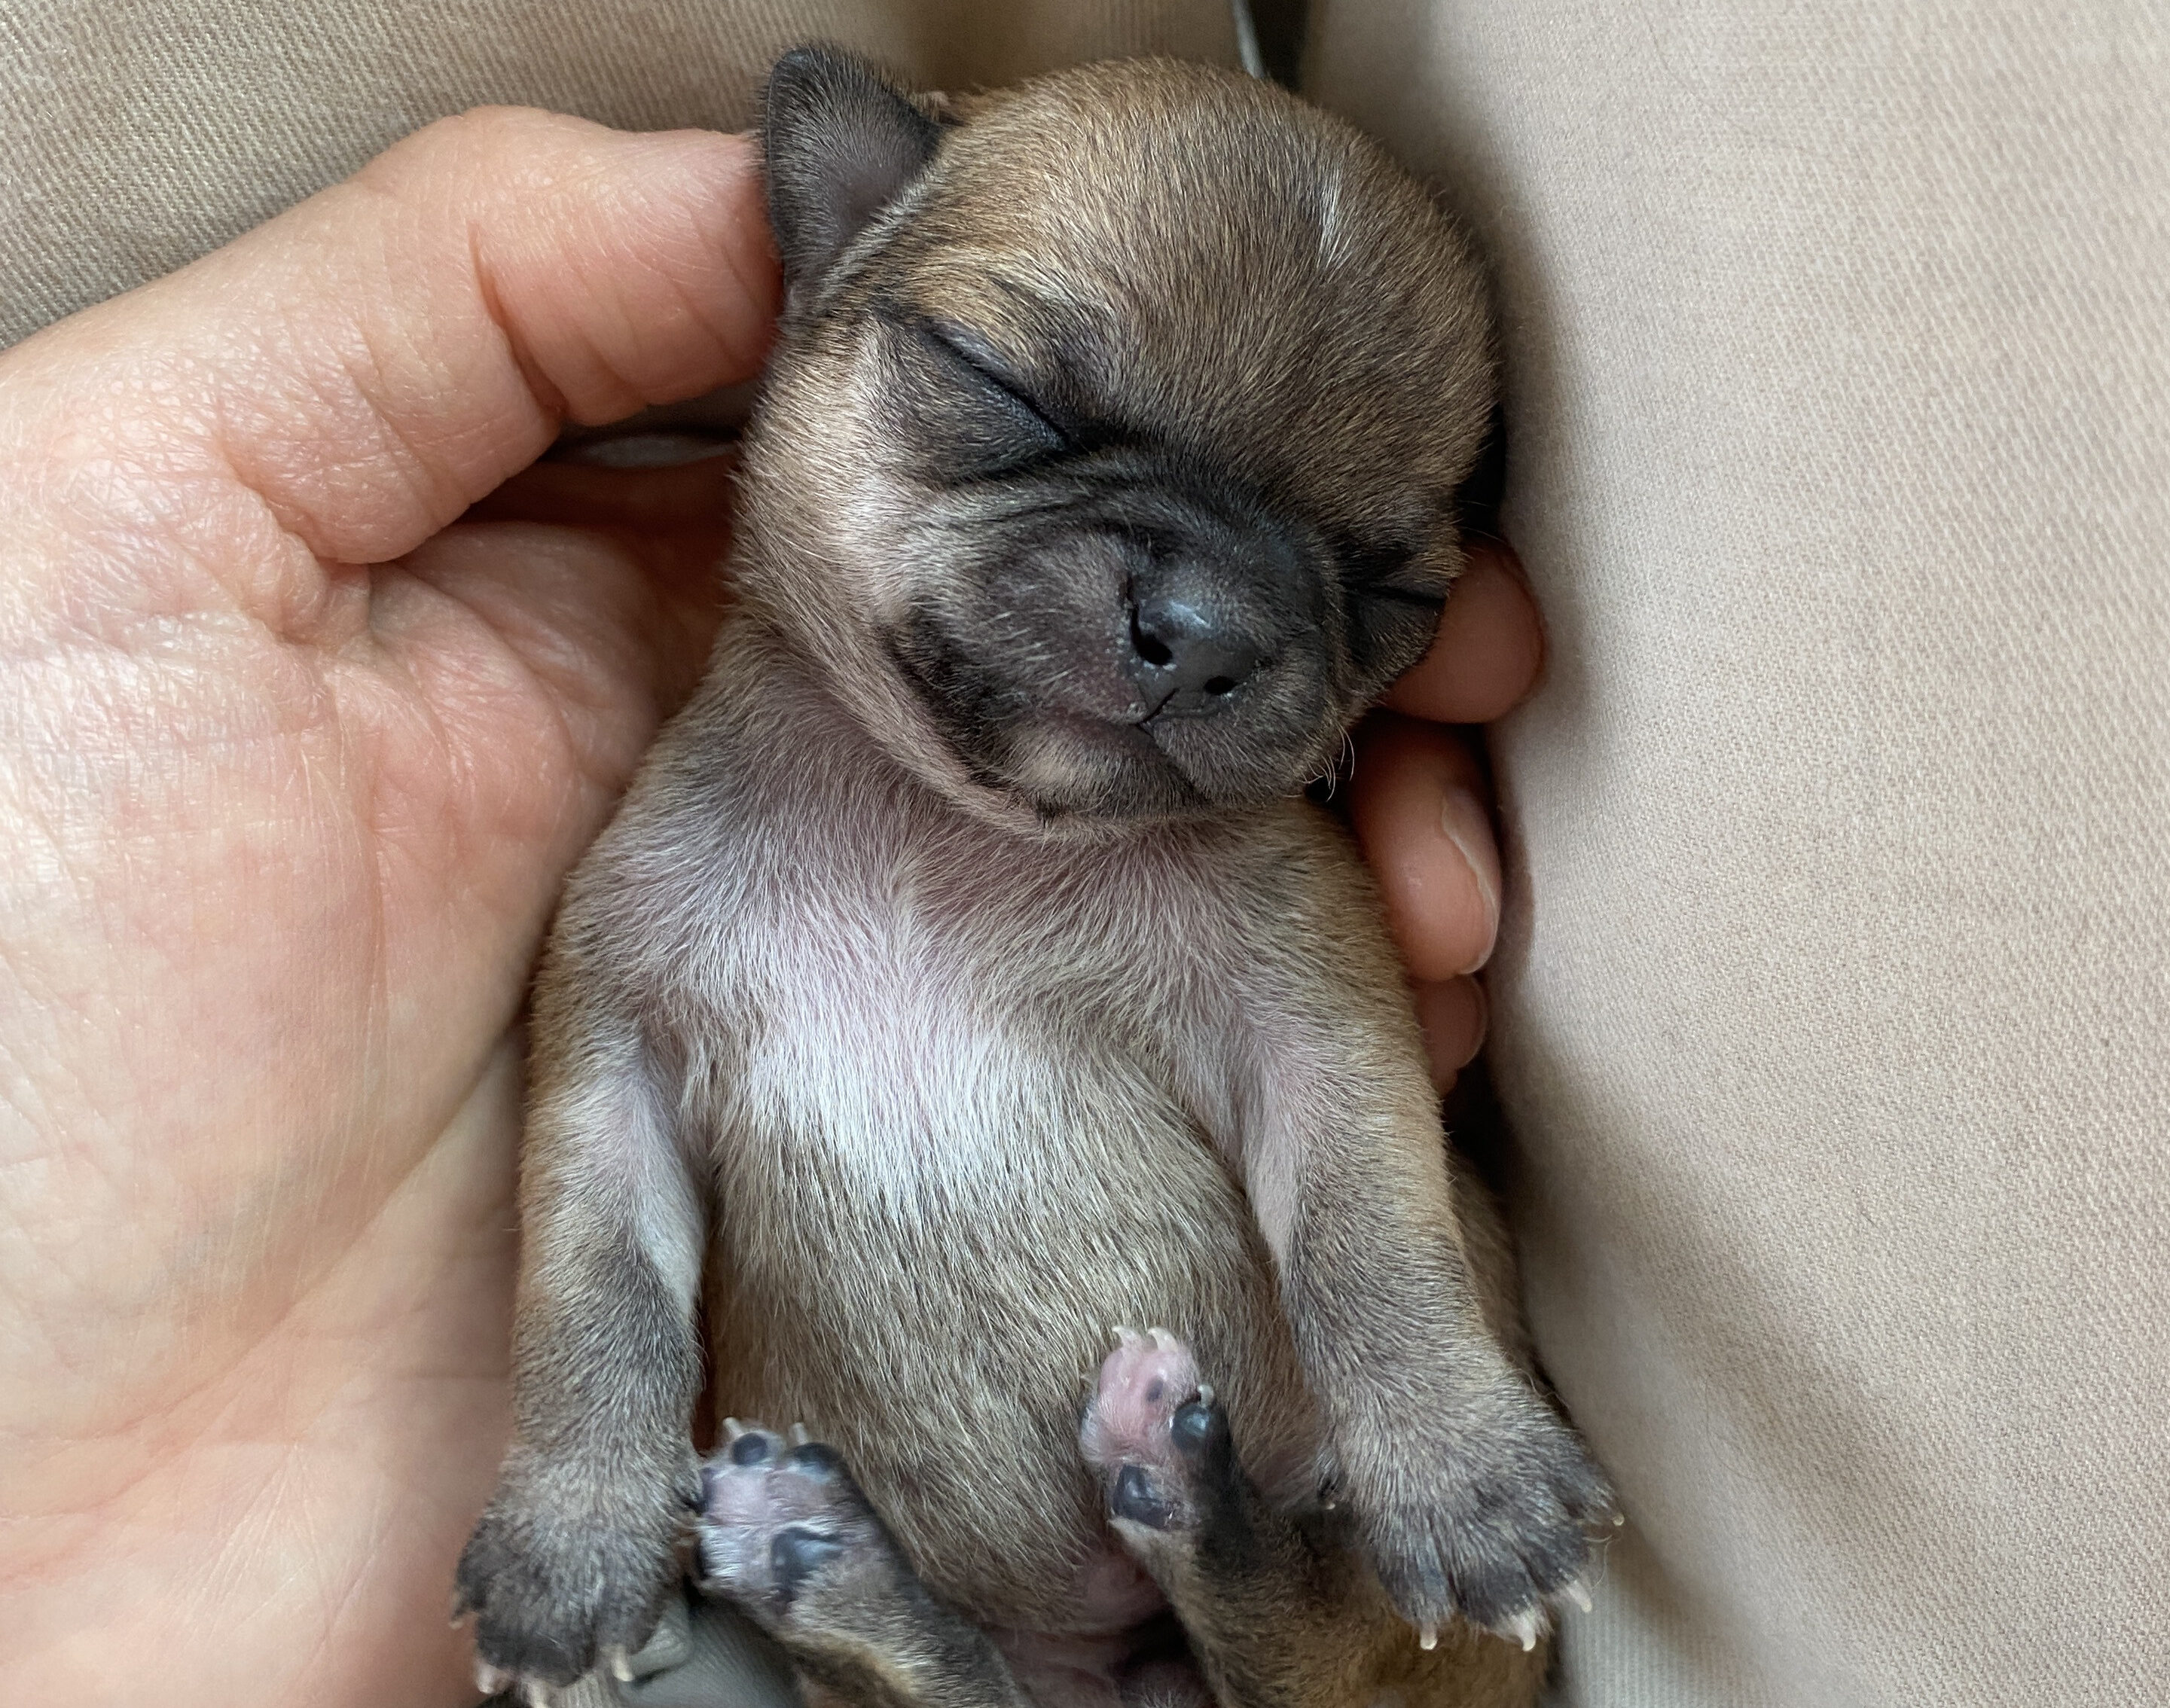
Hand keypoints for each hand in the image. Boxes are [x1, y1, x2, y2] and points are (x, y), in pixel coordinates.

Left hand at [0, 107, 1538, 1705]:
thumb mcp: (119, 521)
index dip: (1157, 456)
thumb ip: (442, 302)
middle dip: (1306, 672)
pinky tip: (1389, 1077)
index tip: (1328, 458)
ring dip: (1338, 890)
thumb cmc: (0, 1006)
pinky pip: (1115, 1175)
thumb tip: (785, 176)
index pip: (953, 495)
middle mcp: (760, 822)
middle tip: (1461, 678)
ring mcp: (837, 1047)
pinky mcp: (876, 1254)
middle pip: (1100, 705)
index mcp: (618, 634)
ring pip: (1154, 933)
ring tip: (1454, 895)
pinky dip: (1284, 1134)